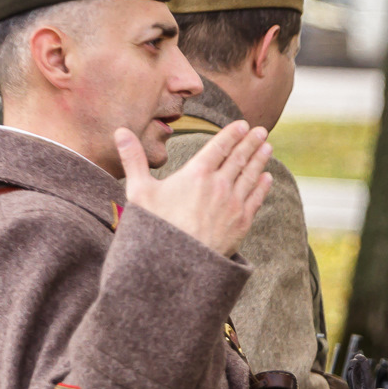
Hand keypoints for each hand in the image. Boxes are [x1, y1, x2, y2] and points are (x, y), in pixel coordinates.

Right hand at [118, 119, 272, 256]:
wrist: (177, 264)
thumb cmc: (154, 227)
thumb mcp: (138, 191)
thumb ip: (133, 159)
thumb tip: (120, 131)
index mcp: (197, 174)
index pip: (219, 147)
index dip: (232, 134)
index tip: (243, 124)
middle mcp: (219, 186)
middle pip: (239, 158)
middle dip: (251, 142)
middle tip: (261, 131)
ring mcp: (233, 204)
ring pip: (251, 176)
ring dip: (260, 160)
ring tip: (267, 147)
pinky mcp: (242, 223)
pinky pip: (256, 199)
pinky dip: (263, 186)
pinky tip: (267, 178)